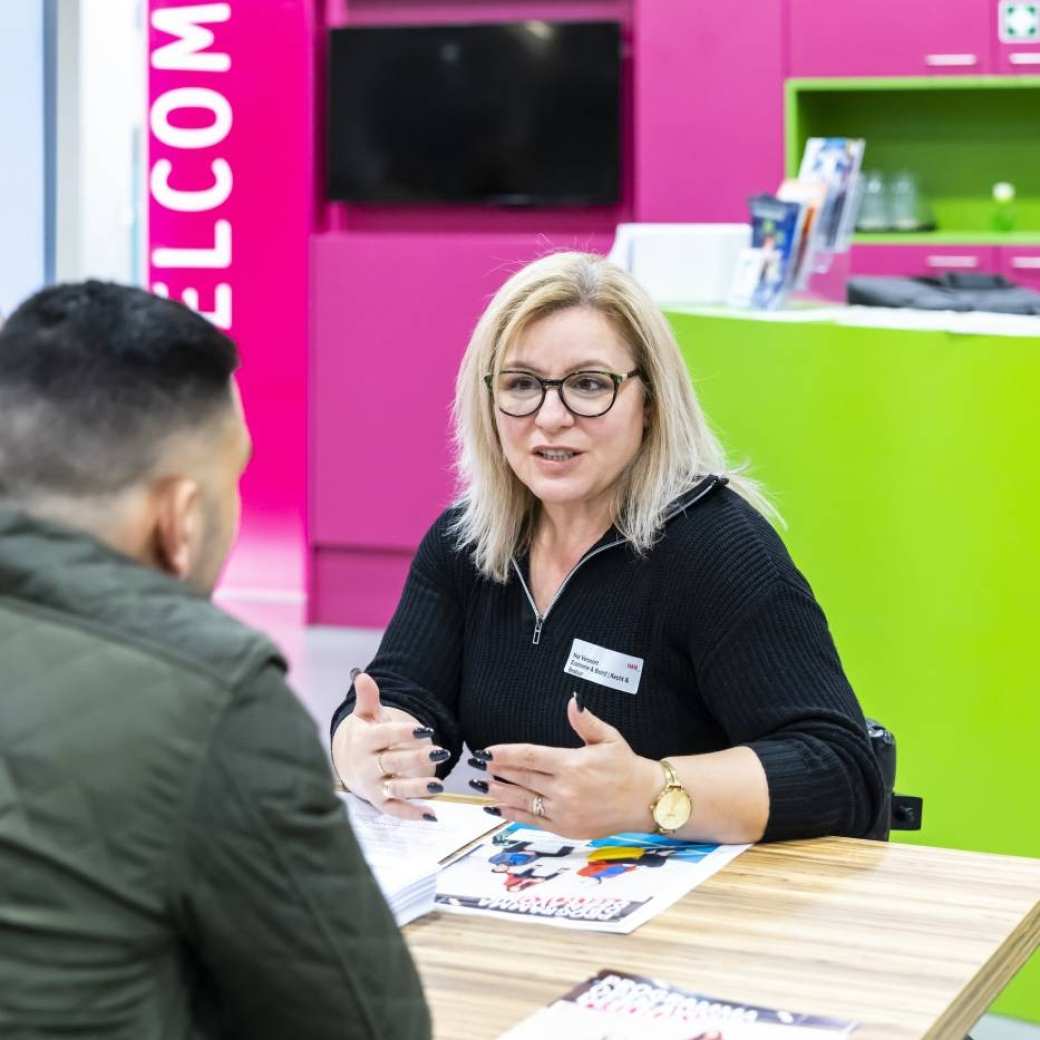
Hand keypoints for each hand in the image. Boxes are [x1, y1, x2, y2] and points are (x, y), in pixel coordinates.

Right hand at [331, 672, 449, 821]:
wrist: (351, 765)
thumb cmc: (367, 736)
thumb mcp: (366, 716)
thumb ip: (368, 698)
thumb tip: (363, 675)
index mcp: (365, 741)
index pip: (385, 735)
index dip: (405, 733)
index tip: (426, 729)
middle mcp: (368, 765)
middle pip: (393, 762)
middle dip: (417, 759)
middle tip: (442, 752)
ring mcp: (373, 786)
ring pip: (395, 789)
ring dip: (417, 789)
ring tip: (440, 786)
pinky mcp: (379, 803)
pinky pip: (395, 810)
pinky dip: (411, 814)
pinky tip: (432, 815)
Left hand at [474, 696, 659, 839]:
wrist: (646, 801)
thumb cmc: (626, 767)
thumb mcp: (609, 738)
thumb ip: (586, 721)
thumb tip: (573, 702)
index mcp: (572, 764)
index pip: (529, 756)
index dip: (505, 754)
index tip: (487, 752)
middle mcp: (565, 789)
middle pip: (521, 778)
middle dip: (497, 771)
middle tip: (476, 766)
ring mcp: (564, 812)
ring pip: (523, 800)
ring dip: (500, 793)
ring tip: (481, 786)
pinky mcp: (566, 829)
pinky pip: (533, 821)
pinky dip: (514, 814)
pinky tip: (499, 808)